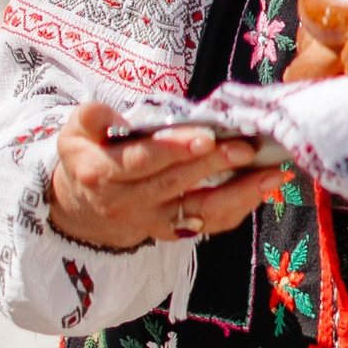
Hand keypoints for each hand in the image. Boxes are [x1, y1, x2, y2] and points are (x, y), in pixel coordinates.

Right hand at [45, 105, 283, 252]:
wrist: (84, 205)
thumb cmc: (89, 154)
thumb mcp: (75, 131)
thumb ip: (91, 118)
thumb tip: (110, 117)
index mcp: (100, 173)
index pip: (140, 160)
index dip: (172, 149)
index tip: (205, 136)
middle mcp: (126, 203)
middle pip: (174, 184)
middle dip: (213, 165)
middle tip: (246, 147)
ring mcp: (153, 221)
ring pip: (199, 211)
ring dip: (239, 193)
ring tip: (271, 174)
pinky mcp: (174, 231)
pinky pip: (210, 224)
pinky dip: (240, 207)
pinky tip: (263, 187)